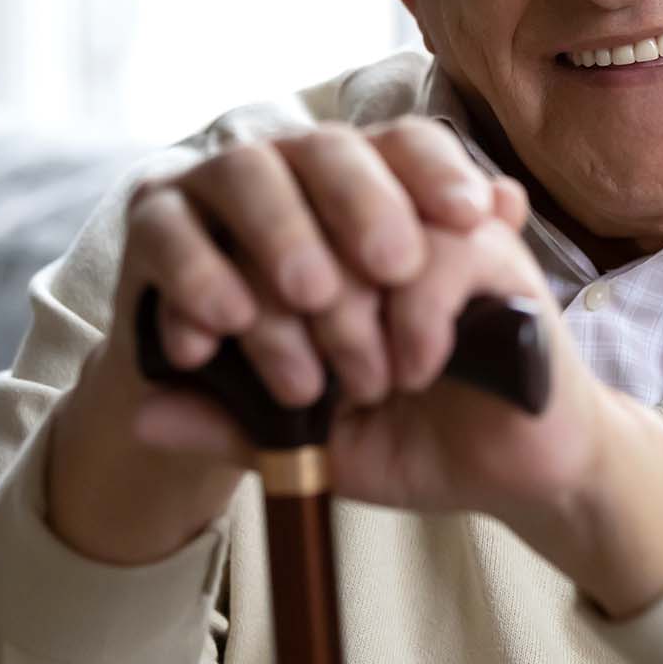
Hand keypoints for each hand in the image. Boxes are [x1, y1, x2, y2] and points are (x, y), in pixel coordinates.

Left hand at [48, 117, 662, 616]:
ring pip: (360, 221)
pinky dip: (414, 317)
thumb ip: (235, 426)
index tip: (198, 348)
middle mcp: (363, 219)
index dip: (200, 277)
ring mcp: (430, 222)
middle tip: (302, 381)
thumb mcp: (309, 444)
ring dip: (352, 313)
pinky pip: (437, 250)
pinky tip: (417, 368)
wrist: (518, 468)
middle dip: (278, 299)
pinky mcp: (494, 245)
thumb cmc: (414, 439)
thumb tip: (144, 412)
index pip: (228, 219)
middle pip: (288, 195)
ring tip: (369, 381)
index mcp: (308, 251)